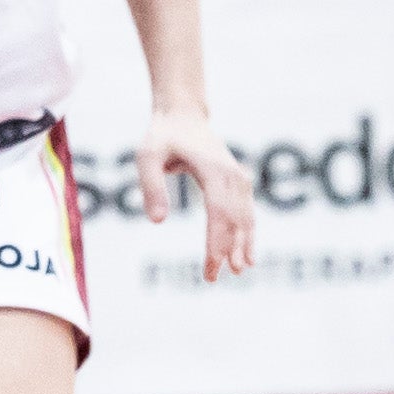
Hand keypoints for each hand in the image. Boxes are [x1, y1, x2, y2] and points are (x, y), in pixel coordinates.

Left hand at [145, 106, 255, 282]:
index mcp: (213, 169)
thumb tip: (158, 222)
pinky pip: (246, 213)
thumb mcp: (147, 157)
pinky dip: (247, 234)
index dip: (217, 241)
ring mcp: (239, 178)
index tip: (211, 264)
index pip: (219, 212)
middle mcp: (232, 175)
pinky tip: (246, 255)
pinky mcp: (239, 183)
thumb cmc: (162, 137)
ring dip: (242, 246)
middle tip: (212, 278)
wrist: (183, 116)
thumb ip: (151, 187)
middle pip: (234, 220)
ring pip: (245, 218)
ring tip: (238, 271)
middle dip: (227, 251)